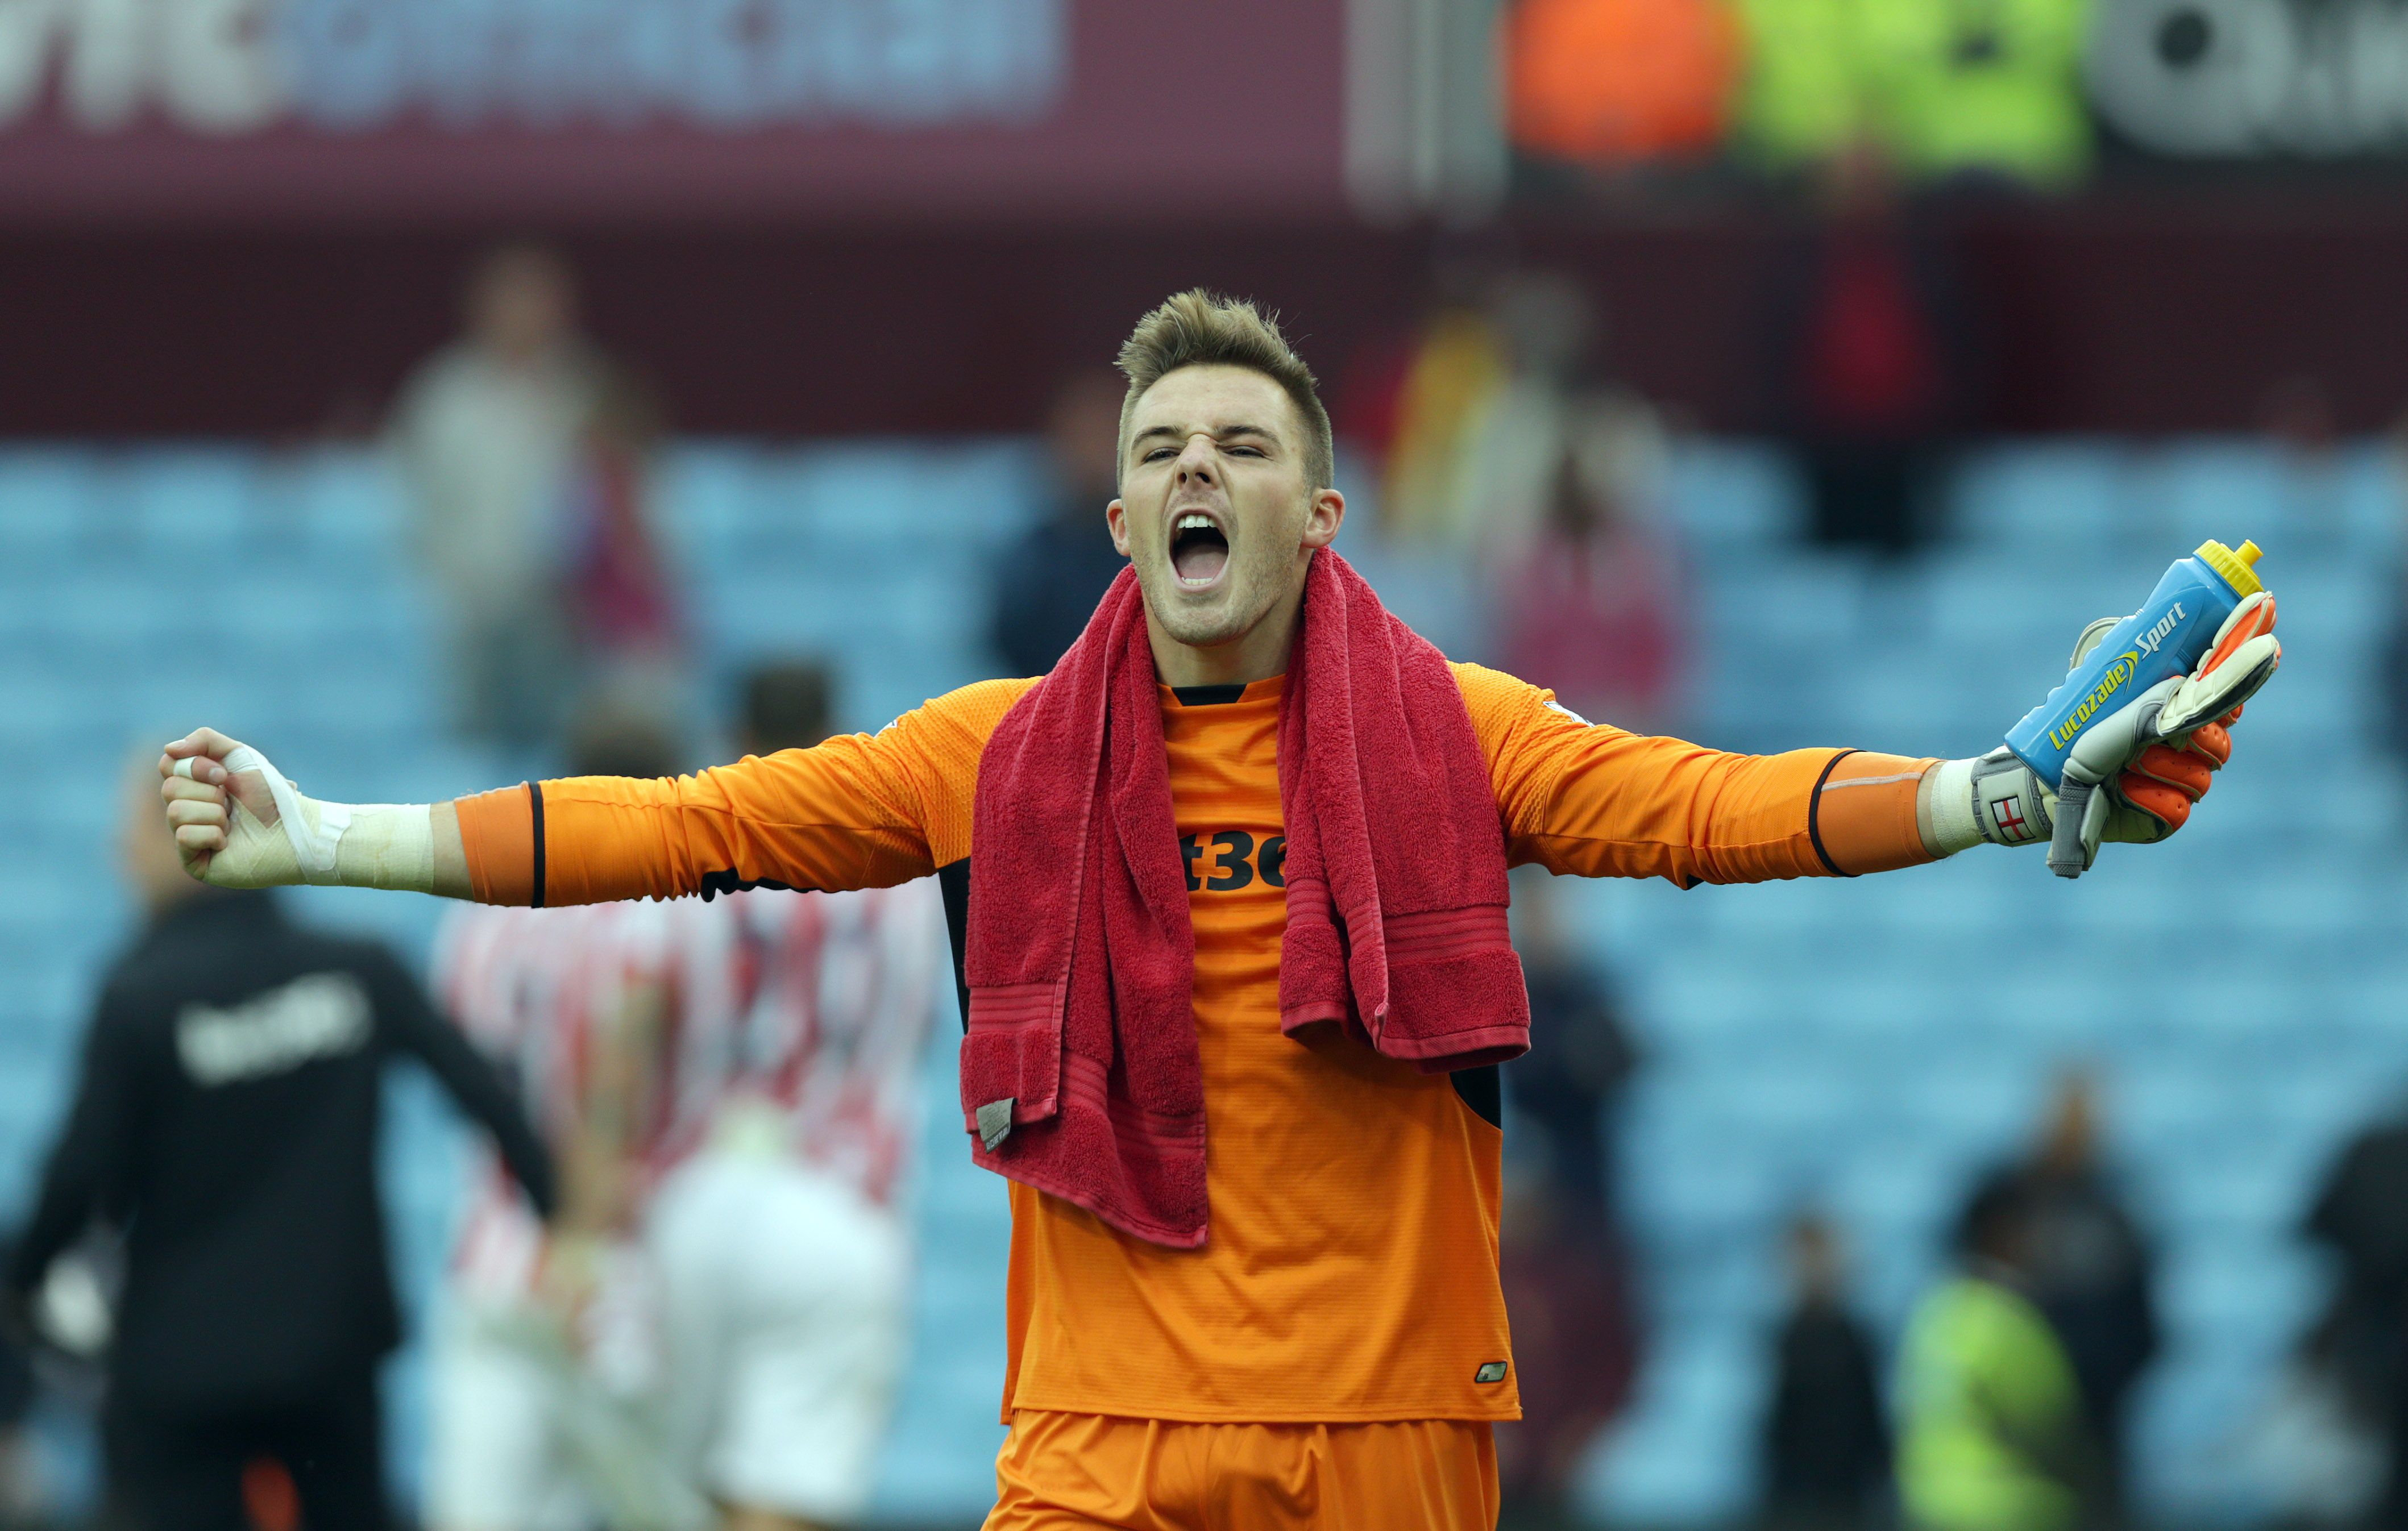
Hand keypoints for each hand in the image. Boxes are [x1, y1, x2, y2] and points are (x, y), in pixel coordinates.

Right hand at [157, 729, 307, 887]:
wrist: (292, 831)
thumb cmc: (270, 796)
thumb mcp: (240, 755)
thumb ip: (205, 740)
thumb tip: (169, 749)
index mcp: (193, 784)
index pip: (167, 765)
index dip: (195, 767)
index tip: (224, 775)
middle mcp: (186, 809)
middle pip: (169, 789)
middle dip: (210, 793)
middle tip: (232, 804)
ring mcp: (187, 837)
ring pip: (175, 812)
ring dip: (214, 814)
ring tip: (233, 824)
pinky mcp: (193, 862)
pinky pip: (184, 836)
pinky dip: (212, 834)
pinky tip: (228, 842)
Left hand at [2051, 591, 2279, 871]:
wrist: (2041, 779)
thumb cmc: (2077, 726)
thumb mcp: (2111, 684)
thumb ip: (2146, 658)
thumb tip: (2186, 656)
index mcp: (2180, 709)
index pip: (2229, 695)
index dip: (2240, 679)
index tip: (2253, 657)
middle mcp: (2187, 745)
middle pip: (2222, 737)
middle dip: (2197, 731)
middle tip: (2163, 727)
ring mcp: (2179, 781)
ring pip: (2204, 774)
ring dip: (2164, 765)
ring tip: (2127, 761)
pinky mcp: (2165, 817)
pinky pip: (2179, 809)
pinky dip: (2151, 798)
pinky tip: (2125, 788)